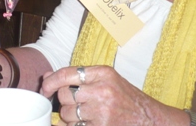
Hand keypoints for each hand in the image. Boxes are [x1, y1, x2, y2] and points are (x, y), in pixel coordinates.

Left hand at [41, 65, 187, 125]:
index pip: (66, 73)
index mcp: (102, 73)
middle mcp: (102, 90)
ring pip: (68, 113)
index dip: (50, 81)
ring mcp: (102, 111)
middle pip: (65, 95)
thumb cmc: (126, 97)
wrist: (150, 119)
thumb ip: (78, 76)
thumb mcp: (106, 79)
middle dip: (64, 101)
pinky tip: (85, 123)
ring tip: (84, 114)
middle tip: (73, 104)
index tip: (44, 87)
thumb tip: (47, 77)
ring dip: (69, 116)